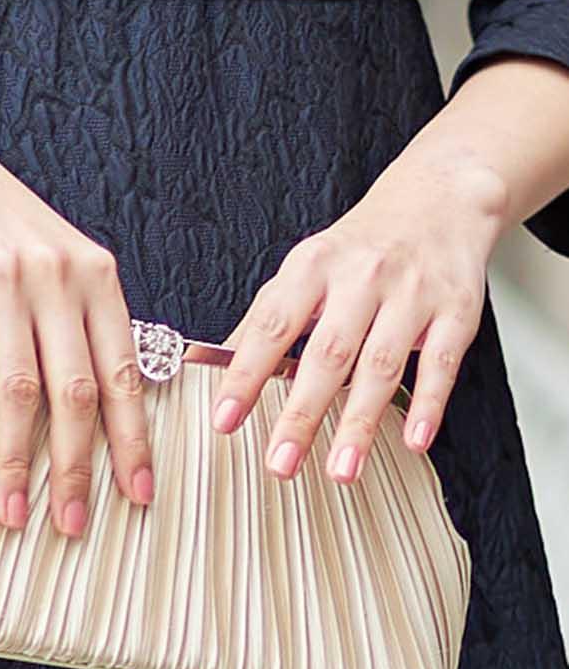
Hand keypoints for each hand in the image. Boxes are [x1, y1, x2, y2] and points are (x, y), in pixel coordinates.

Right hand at [0, 107, 152, 538]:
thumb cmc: (1, 227)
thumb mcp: (60, 258)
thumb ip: (85, 319)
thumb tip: (111, 408)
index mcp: (96, 276)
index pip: (123, 372)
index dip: (133, 439)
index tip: (139, 495)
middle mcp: (57, 277)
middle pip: (76, 391)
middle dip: (78, 467)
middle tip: (74, 524)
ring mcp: (4, 279)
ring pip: (19, 388)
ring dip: (18, 459)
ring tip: (14, 511)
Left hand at [208, 153, 507, 485]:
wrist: (438, 199)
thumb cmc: (362, 245)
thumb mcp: (307, 266)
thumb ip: (267, 316)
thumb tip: (213, 361)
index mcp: (314, 265)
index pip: (272, 324)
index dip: (245, 373)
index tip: (225, 418)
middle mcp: (361, 277)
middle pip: (328, 352)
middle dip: (302, 412)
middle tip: (280, 462)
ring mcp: (411, 293)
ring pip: (382, 363)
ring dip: (360, 422)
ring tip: (340, 469)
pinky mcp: (455, 310)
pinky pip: (441, 362)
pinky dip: (429, 404)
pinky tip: (413, 440)